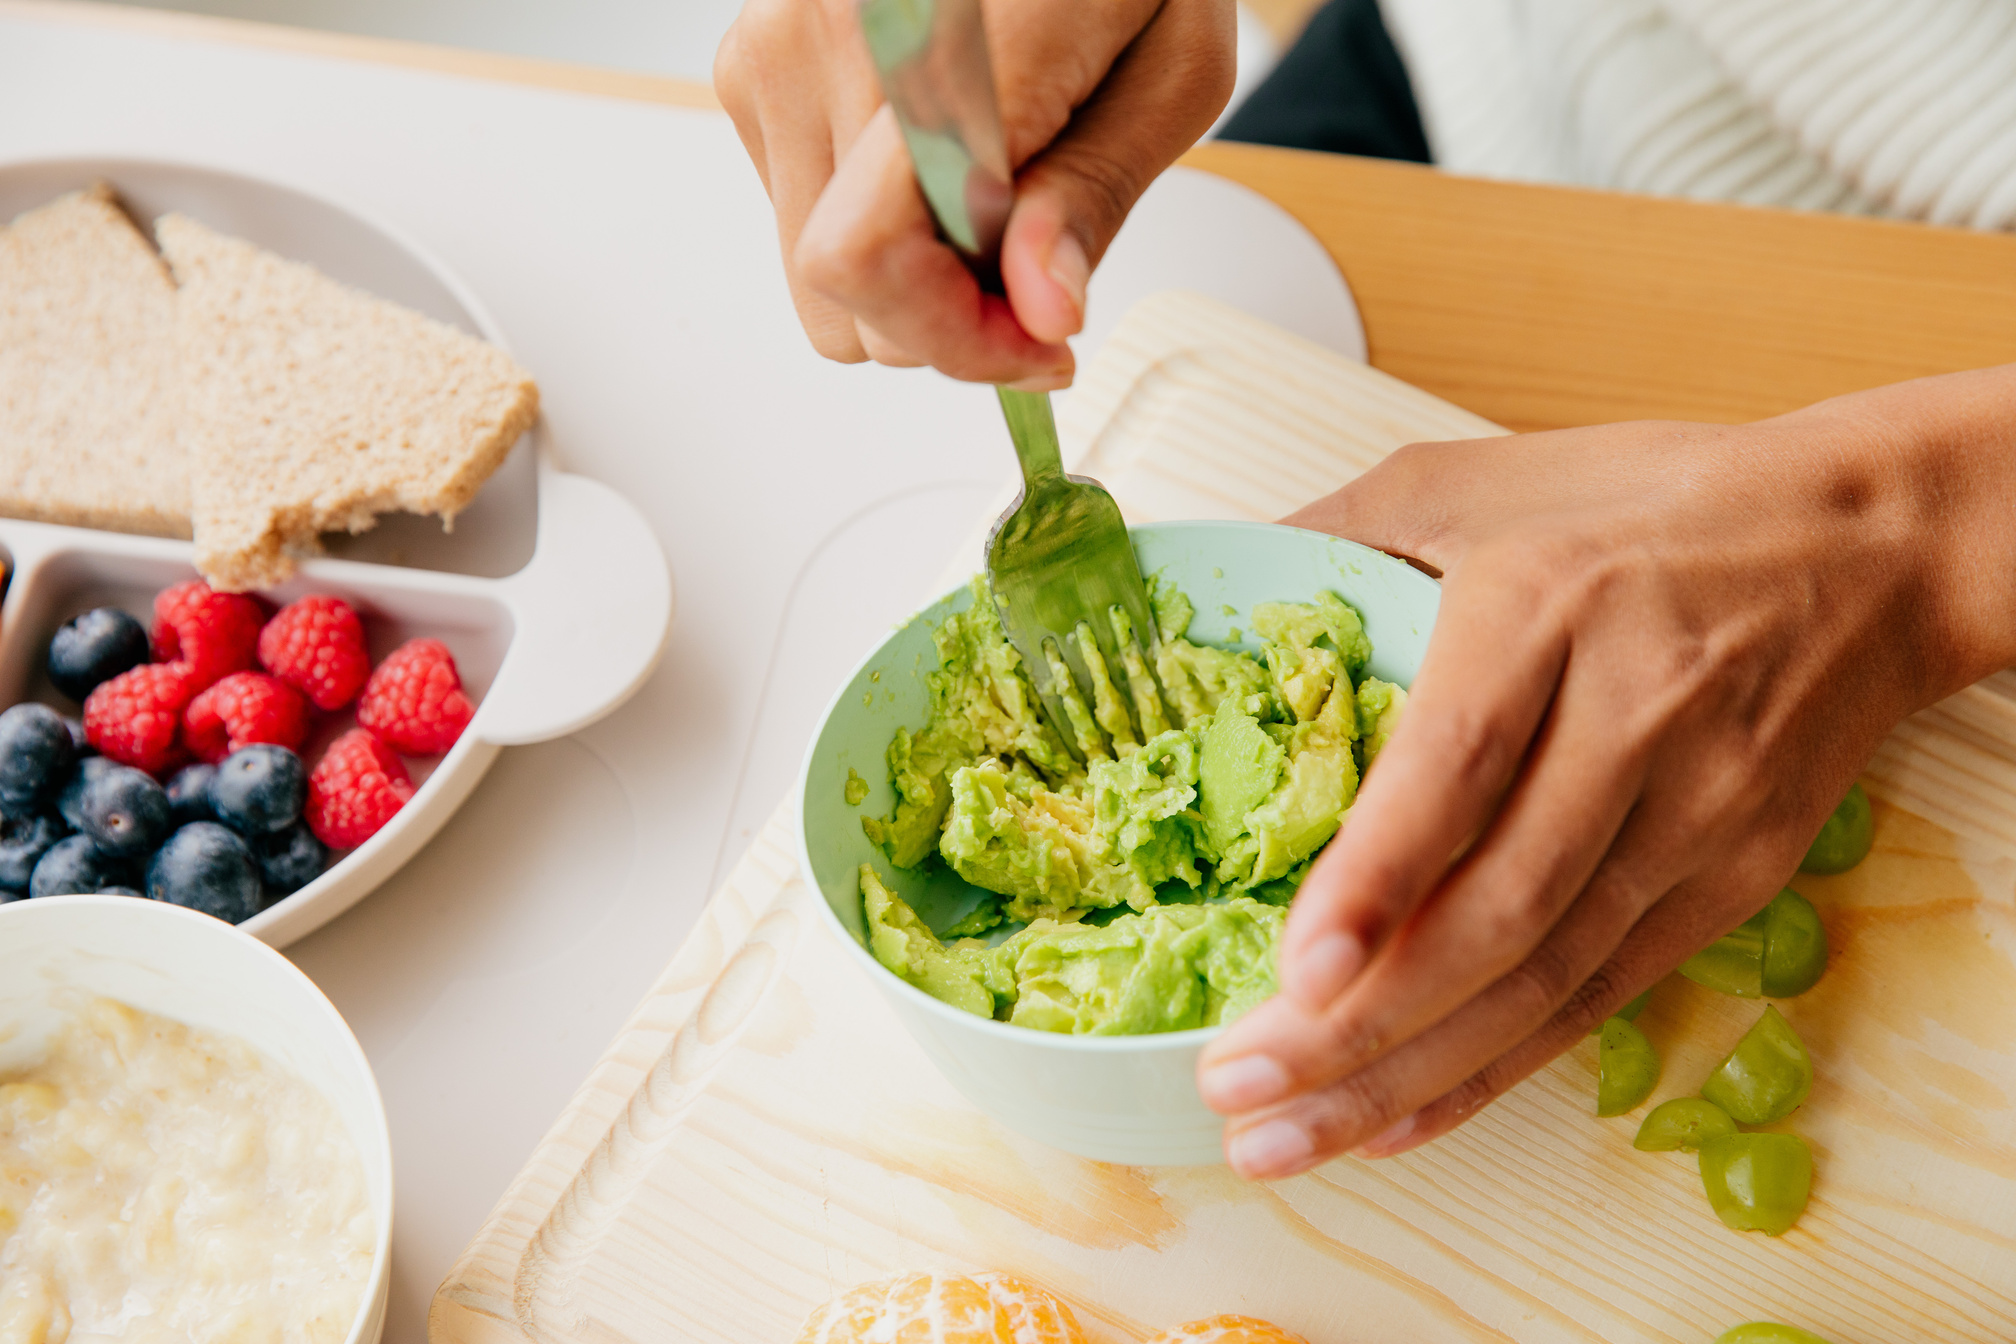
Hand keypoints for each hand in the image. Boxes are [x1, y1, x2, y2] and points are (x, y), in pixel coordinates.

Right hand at [714, 0, 1234, 387]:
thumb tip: (1044, 312)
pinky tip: (943, 169)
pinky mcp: (752, 65)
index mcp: (943, 38)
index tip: (1040, 348)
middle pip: (838, 292)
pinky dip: (880, 228)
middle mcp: (825, 38)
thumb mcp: (1173, 68)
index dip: (952, 340)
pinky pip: (801, 217)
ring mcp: (772, 49)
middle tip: (1042, 290)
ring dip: (913, 281)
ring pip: (814, 276)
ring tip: (998, 211)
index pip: (868, 254)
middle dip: (947, 324)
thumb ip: (1095, 196)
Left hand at [1196, 365, 2015, 1177]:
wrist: (1868, 549)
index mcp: (1550, 605)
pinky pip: (1601, 996)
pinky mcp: (1729, 881)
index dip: (1378, 876)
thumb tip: (1204, 616)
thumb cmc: (1648, 504)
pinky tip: (1402, 1118)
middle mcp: (1632, 719)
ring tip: (1290, 1138)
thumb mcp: (1477, 477)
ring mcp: (1694, 814)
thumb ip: (1338, 535)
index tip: (1294, 969)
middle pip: (1499, 905)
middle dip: (1361, 1021)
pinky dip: (1498, 1068)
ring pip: (1546, 976)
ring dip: (1411, 1074)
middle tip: (1236, 1088)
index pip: (1461, 761)